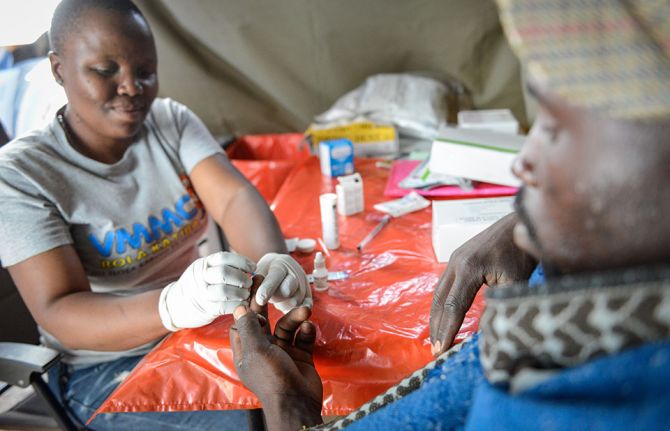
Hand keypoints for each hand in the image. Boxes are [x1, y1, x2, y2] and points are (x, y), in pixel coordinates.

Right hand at [158, 251, 255, 330]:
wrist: (176, 305)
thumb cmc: (198, 286)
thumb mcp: (205, 271)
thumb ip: (222, 267)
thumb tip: (249, 268)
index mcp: (203, 264)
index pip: (224, 257)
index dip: (242, 262)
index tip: (253, 268)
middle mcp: (201, 276)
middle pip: (225, 273)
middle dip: (241, 278)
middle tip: (249, 283)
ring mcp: (201, 293)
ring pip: (225, 290)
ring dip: (240, 293)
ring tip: (246, 294)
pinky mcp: (206, 309)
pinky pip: (225, 306)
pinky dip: (237, 305)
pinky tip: (242, 304)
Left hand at [230, 301, 322, 429]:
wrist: (298, 402)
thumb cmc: (272, 377)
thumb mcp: (255, 350)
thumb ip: (248, 328)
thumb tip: (239, 307)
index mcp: (246, 351)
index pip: (242, 324)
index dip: (246, 308)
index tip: (252, 290)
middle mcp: (263, 351)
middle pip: (263, 322)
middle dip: (267, 305)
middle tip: (270, 282)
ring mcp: (282, 353)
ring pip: (286, 328)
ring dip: (295, 318)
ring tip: (305, 310)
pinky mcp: (300, 356)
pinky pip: (302, 338)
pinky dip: (306, 331)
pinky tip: (309, 327)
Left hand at [254, 253, 312, 312]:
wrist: (279, 267)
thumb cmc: (265, 274)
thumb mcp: (257, 274)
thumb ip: (253, 286)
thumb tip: (245, 303)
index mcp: (280, 265)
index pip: (275, 276)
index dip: (267, 288)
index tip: (259, 300)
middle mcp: (295, 272)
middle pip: (289, 290)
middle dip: (278, 297)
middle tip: (268, 299)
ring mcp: (304, 283)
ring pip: (296, 300)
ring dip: (285, 305)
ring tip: (278, 301)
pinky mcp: (309, 294)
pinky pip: (306, 306)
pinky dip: (298, 310)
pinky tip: (290, 310)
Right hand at [430, 213, 536, 354]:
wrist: (518, 225)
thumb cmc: (520, 254)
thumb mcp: (513, 283)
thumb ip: (497, 306)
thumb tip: (485, 331)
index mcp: (469, 269)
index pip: (453, 307)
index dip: (447, 330)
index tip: (442, 350)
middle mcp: (455, 263)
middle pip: (439, 302)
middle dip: (437, 327)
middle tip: (435, 351)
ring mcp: (453, 259)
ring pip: (438, 293)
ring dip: (435, 316)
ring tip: (435, 339)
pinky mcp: (456, 258)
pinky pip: (443, 285)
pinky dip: (440, 304)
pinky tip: (442, 316)